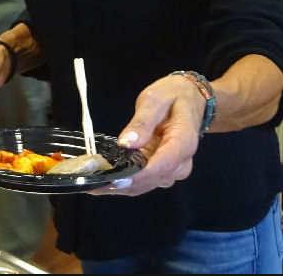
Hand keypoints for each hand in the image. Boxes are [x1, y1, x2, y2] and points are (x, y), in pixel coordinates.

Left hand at [89, 73, 202, 196]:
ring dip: (121, 186)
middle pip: (152, 180)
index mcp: (183, 142)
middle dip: (123, 184)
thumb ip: (142, 121)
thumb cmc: (173, 95)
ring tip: (92, 184)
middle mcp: (181, 162)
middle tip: (92, 185)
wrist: (191, 100)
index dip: (138, 176)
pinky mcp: (162, 171)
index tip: (115, 180)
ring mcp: (173, 169)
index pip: (162, 165)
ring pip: (146, 185)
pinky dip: (124, 183)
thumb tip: (126, 143)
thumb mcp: (156, 100)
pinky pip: (144, 181)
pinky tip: (102, 182)